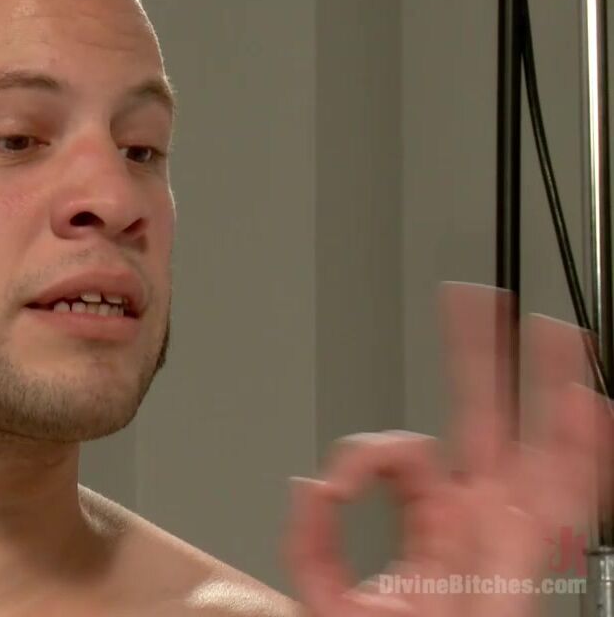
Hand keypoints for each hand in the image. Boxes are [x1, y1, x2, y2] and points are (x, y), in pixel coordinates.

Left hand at [283, 282, 613, 616]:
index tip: (340, 483)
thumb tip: (306, 485)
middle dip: (480, 362)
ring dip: (546, 390)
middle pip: (483, 426)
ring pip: (535, 449)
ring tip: (550, 336)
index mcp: (429, 527)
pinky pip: (568, 502)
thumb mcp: (329, 599)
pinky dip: (584, 453)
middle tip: (476, 304)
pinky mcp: (528, 563)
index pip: (408, 456)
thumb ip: (310, 544)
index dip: (368, 456)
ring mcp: (506, 540)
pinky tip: (584, 404)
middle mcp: (473, 524)